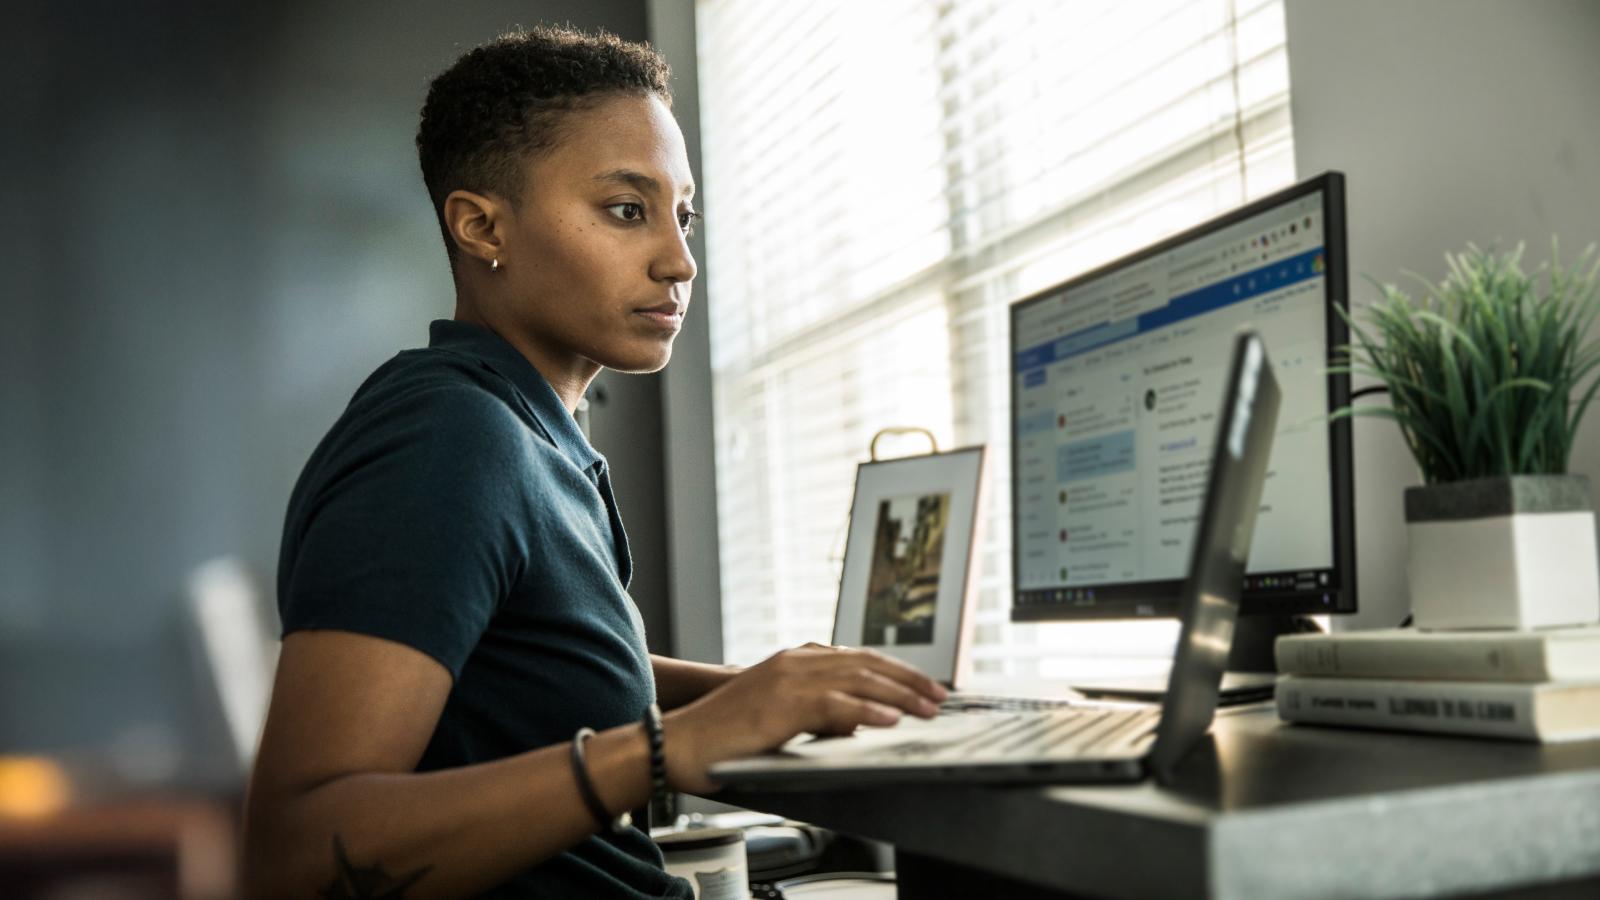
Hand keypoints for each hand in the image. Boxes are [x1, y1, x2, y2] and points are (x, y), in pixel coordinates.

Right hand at [661, 642, 947, 792]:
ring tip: (928, 708)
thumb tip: (854, 724)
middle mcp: (796, 662)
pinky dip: (866, 712)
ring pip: (858, 680)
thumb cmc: (724, 737)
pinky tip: (890, 721)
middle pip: (866, 664)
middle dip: (909, 680)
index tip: (924, 685)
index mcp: (795, 660)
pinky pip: (835, 705)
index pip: (858, 658)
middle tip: (940, 696)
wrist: (680, 742)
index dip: (896, 671)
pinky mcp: (782, 704)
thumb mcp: (778, 716)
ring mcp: (789, 679)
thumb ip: (815, 712)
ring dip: (900, 694)